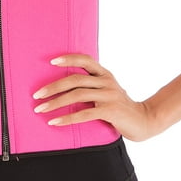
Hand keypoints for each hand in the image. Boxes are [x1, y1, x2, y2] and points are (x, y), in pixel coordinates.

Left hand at [32, 53, 155, 141]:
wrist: (144, 121)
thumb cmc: (120, 106)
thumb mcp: (107, 90)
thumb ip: (92, 85)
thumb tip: (65, 85)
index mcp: (104, 74)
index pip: (85, 59)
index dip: (68, 58)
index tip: (51, 61)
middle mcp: (106, 81)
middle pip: (75, 79)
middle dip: (53, 86)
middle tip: (36, 95)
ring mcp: (109, 95)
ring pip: (77, 95)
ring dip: (55, 103)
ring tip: (40, 109)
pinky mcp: (111, 111)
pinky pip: (84, 113)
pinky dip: (67, 118)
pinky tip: (54, 122)